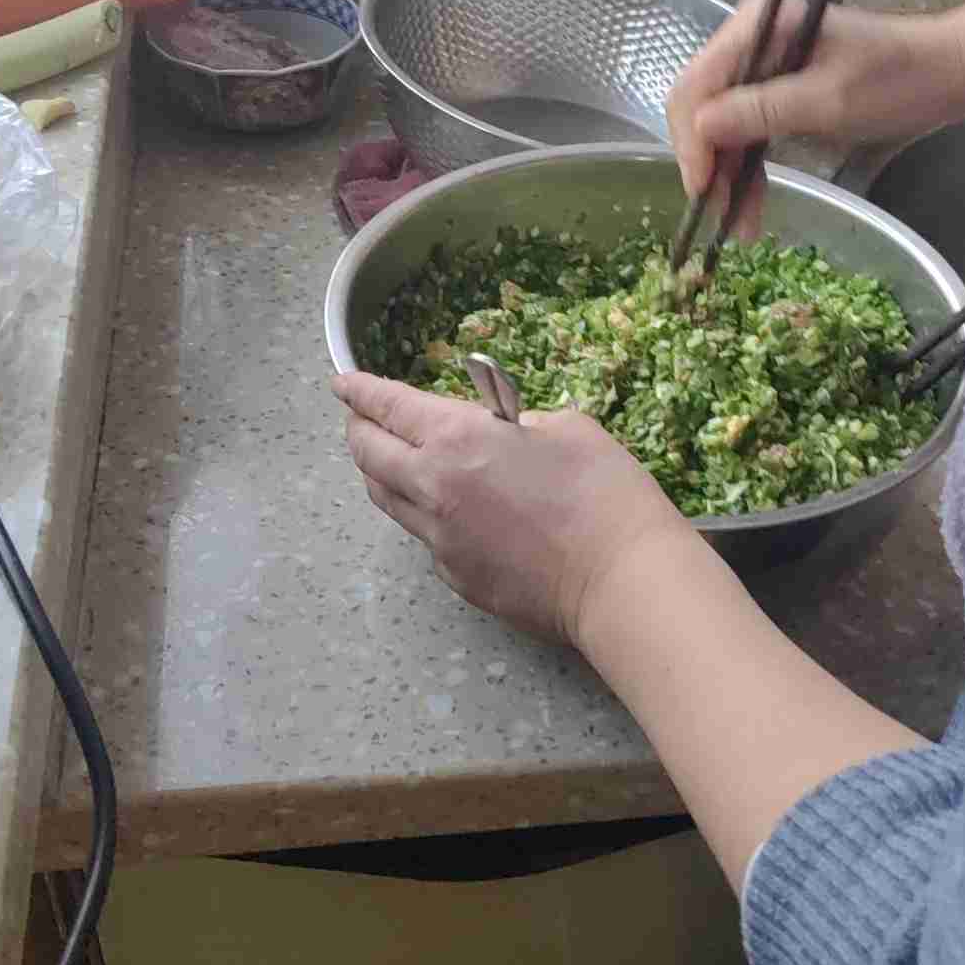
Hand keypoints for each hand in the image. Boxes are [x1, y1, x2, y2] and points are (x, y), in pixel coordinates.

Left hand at [333, 374, 692, 644]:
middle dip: (358, 429)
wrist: (621, 580)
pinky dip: (424, 515)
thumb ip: (519, 423)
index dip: (360, 390)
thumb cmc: (605, 494)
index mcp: (457, 440)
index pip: (388, 407)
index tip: (343, 383)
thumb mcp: (568, 427)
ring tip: (390, 460)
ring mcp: (441, 541)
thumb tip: (503, 436)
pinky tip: (449, 510)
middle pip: (369, 456)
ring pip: (387, 500)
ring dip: (381, 473)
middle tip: (360, 418)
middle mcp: (433, 489)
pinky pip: (425, 537)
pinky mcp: (457, 578)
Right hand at [667, 0, 959, 225]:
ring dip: (727, 174)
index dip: (692, 141)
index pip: (697, 85)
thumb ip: (761, 111)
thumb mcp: (829, 100)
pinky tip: (750, 204)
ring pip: (721, 126)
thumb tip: (700, 129)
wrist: (947, 73)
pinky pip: (746, 128)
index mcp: (758, 24)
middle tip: (718, 219)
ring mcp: (762, 61)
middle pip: (702, 106)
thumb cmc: (897, 80)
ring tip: (738, 226)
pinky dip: (747, 166)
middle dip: (709, 164)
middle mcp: (750, 37)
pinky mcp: (777, 85)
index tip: (701, 192)